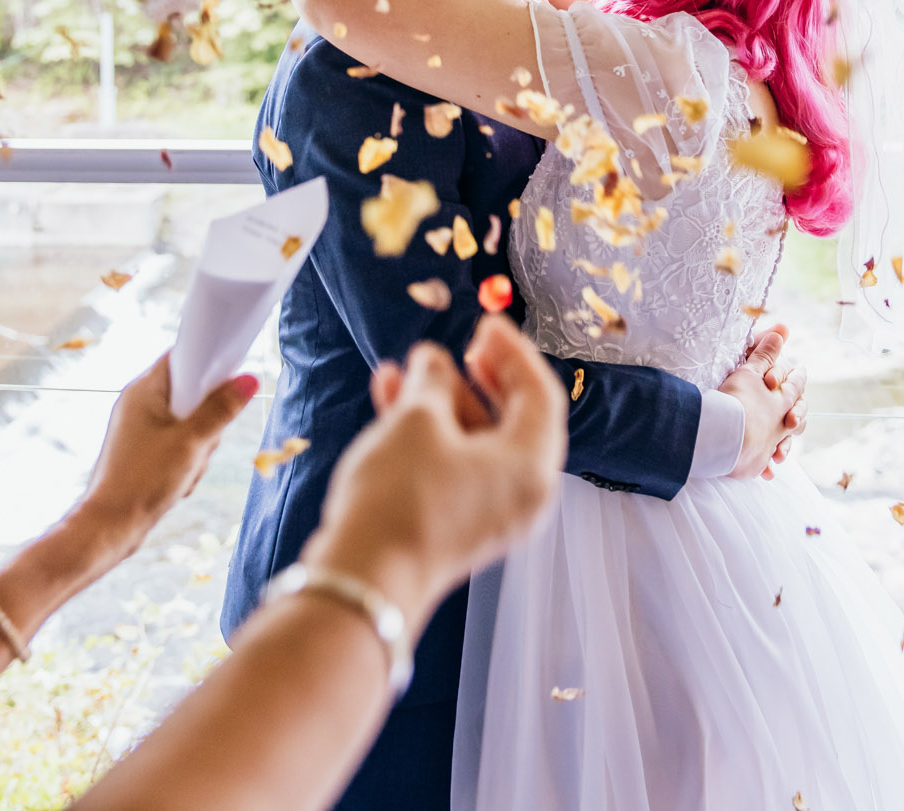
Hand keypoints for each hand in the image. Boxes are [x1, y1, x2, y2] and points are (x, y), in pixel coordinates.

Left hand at [55, 356, 257, 571]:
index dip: (209, 363)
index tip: (231, 379)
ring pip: (188, 422)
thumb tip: (249, 380)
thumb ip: (221, 410)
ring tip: (186, 469)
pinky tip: (178, 481)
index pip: (182, 356)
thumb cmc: (143, 481)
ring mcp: (139, 428)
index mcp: (143, 390)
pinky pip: (177, 443)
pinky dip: (186, 459)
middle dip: (206, 420)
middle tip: (202, 443)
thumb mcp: (191, 443)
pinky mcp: (143, 450)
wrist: (110, 527)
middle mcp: (138, 404)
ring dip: (198, 446)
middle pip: (190, 393)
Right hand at [302, 316, 565, 628]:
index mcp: (532, 465)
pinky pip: (456, 469)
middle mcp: (522, 494)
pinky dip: (432, 436)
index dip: (513, 352)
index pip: (539, 394)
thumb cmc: (400, 497)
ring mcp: (490, 516)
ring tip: (406, 368)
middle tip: (461, 347)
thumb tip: (434, 363)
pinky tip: (391, 403)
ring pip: (476, 444)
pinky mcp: (457, 529)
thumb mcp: (417, 421)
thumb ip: (433, 381)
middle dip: (480, 379)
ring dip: (444, 403)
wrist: (364, 580)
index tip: (486, 323)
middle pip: (513, 421)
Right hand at [721, 324, 807, 480]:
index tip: (802, 371)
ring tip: (780, 451)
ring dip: (782, 446)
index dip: (798, 377)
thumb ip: (766, 350)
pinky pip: (764, 465)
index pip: (796, 385)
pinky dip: (766, 466)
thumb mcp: (751, 370)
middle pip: (797, 417)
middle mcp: (781, 424)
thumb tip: (783, 328)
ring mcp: (769, 445)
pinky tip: (766, 471)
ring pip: (782, 444)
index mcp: (782, 399)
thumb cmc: (737, 401)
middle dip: (797, 414)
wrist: (725, 438)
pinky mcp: (755, 464)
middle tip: (795, 415)